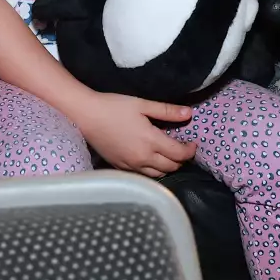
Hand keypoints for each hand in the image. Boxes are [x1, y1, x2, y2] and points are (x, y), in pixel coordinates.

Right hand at [74, 92, 196, 177]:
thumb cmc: (114, 106)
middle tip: (183, 148)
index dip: (190, 150)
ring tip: (169, 155)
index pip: (179, 154)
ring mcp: (131, 165)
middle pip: (171, 167)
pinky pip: (143, 174)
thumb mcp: (142, 104)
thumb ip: (167, 111)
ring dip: (168, 167)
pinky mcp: (120, 167)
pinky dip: (152, 170)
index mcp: (151, 142)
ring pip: (158, 174)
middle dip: (181, 159)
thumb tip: (189, 114)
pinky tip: (150, 159)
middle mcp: (143, 158)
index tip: (193, 143)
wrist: (86, 115)